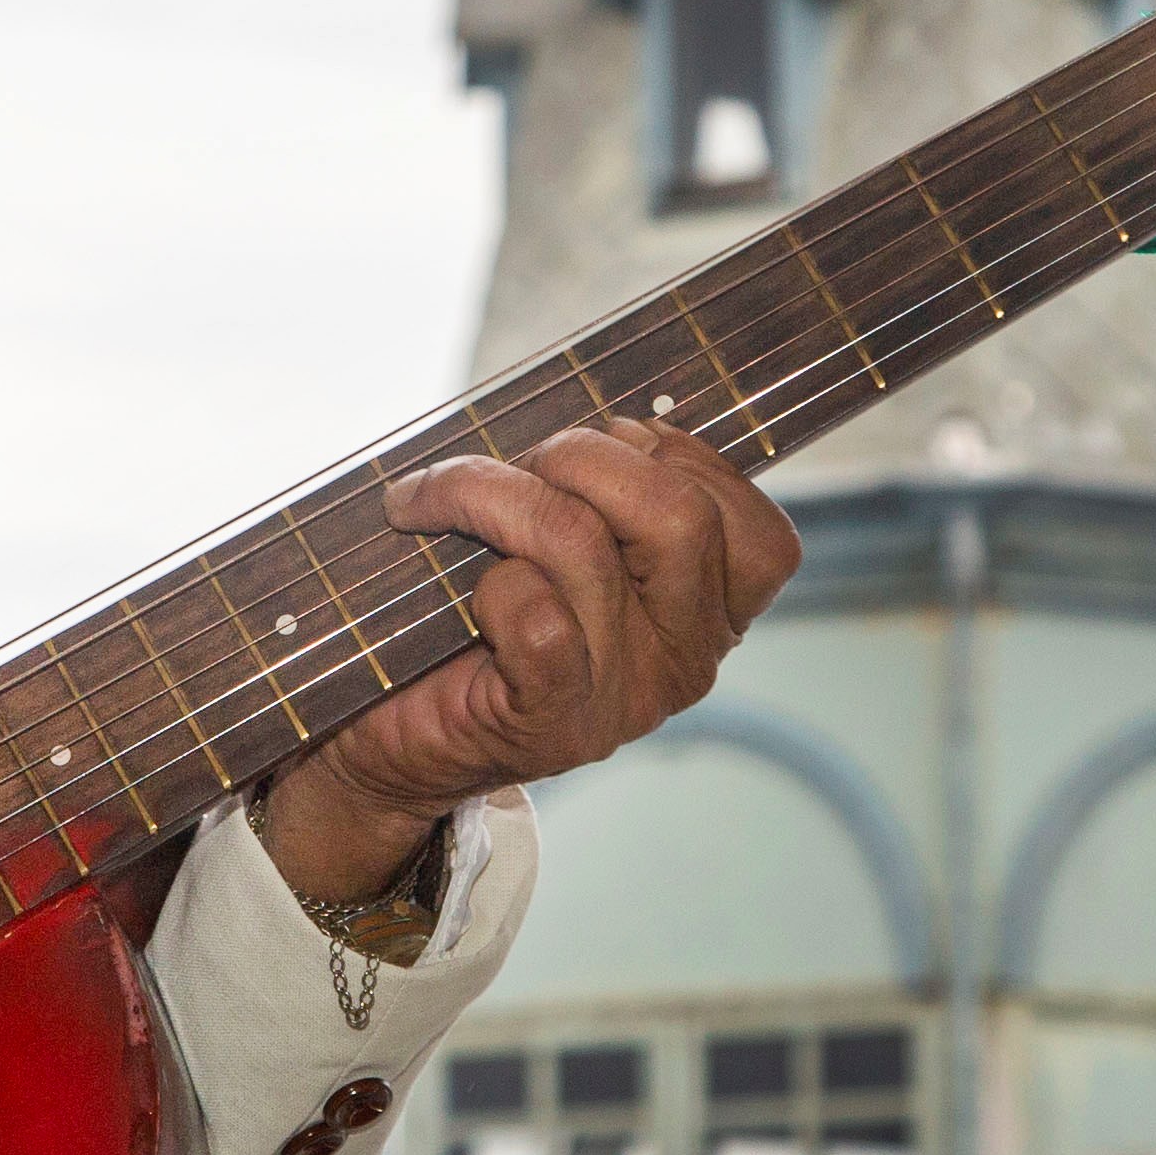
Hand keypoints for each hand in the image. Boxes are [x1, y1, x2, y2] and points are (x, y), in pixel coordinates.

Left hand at [257, 415, 803, 903]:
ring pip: (584, 547)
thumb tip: (606, 415)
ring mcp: (625, 698)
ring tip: (435, 498)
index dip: (677, 456)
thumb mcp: (565, 539)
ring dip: (491, 495)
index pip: (756, 529)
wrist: (399, 739)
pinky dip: (488, 582)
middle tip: (513, 466)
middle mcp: (687, 661)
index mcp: (711, 614)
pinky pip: (537, 616)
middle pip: (679, 516)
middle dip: (580, 457)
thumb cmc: (477, 615)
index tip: (601, 442)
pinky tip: (460, 593)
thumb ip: (607, 487)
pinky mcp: (554, 723)